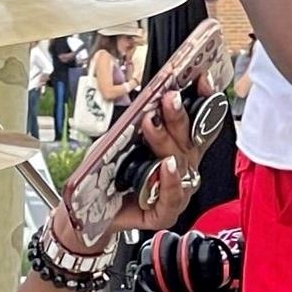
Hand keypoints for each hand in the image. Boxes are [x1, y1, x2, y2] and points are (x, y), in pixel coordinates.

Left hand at [53, 73, 212, 253]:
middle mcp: (183, 165)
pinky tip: (166, 165)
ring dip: (165, 139)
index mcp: (179, 145)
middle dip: (180, 114)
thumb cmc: (106, 174)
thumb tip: (147, 100)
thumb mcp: (119, 139)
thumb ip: (136, 123)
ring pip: (180, 162)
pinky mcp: (167, 212)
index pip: (199, 119)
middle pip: (190, 137)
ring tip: (152, 122)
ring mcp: (178, 189)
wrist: (86, 211)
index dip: (204, 100)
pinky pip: (173, 195)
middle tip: (170, 97)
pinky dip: (170, 179)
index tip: (200, 79)